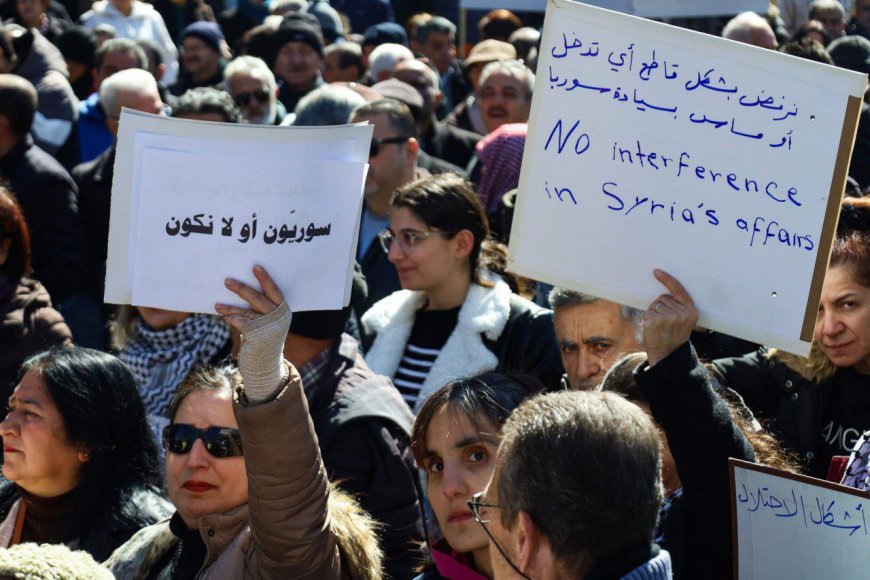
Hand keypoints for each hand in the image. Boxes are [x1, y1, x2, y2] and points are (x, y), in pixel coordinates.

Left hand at [216, 265, 291, 402]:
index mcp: (283, 311)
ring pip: (248, 310)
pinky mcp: (259, 337)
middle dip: (243, 288)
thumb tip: (239, 288)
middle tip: (227, 280)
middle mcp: (279, 318)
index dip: (265, 279)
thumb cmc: (262, 339)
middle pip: (260, 298)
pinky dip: (232, 318)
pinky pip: (242, 323)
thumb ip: (257, 309)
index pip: (275, 291)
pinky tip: (223, 315)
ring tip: (217, 303)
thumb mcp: (264, 322)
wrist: (265, 366)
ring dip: (231, 305)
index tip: (255, 266)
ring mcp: (270, 328)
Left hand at [642, 269, 697, 366]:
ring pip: (655, 304)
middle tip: (666, 323)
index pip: (678, 290)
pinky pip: (648, 311)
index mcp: (690, 311)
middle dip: (662, 306)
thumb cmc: (674, 335)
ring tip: (661, 326)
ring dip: (655, 312)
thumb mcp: (684, 321)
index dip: (667, 279)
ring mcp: (667, 317)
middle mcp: (680, 313)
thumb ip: (679, 307)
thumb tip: (663, 292)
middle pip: (664, 297)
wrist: (668, 355)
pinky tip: (654, 328)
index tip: (656, 271)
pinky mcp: (654, 321)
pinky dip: (648, 318)